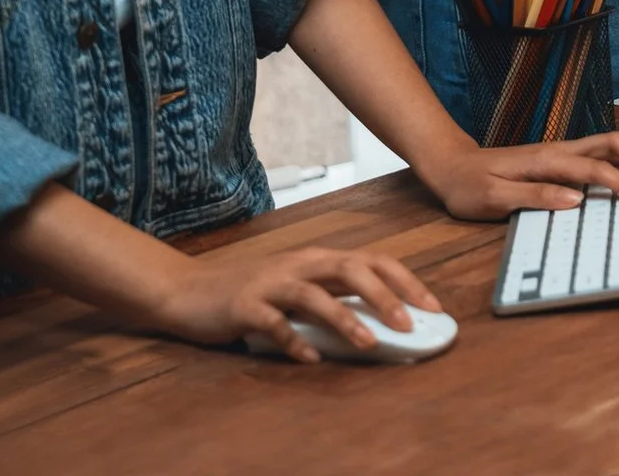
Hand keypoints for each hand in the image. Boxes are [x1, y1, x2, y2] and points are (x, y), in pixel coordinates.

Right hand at [148, 246, 441, 363]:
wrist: (184, 289)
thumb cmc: (250, 290)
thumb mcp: (298, 286)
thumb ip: (335, 296)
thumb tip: (383, 320)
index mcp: (319, 259)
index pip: (373, 261)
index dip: (407, 282)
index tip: (434, 308)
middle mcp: (299, 265)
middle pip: (351, 270)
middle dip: (385, 296)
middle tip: (409, 325)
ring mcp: (270, 284)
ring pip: (314, 295)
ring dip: (345, 319)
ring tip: (369, 344)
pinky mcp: (243, 306)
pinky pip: (273, 323)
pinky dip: (294, 342)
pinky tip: (311, 359)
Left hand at [414, 132, 618, 219]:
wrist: (449, 166)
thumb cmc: (467, 186)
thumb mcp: (494, 197)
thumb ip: (536, 196)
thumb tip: (576, 199)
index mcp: (547, 161)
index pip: (596, 169)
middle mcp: (558, 151)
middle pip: (612, 143)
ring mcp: (559, 152)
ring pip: (608, 145)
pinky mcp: (556, 159)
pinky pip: (597, 154)